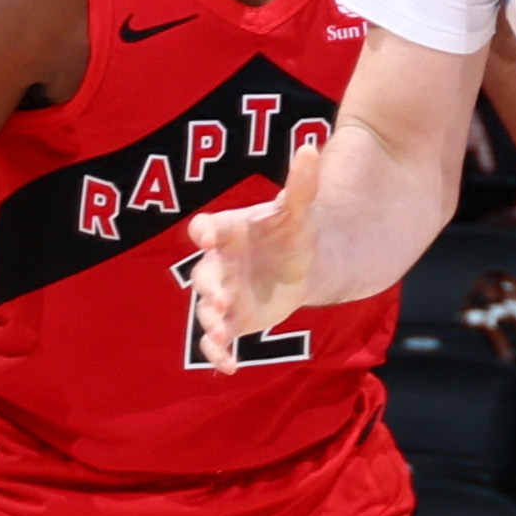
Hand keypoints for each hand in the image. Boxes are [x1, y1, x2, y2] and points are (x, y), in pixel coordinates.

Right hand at [184, 137, 324, 369]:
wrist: (300, 264)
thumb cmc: (290, 231)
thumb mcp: (299, 208)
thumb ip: (302, 182)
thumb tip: (312, 147)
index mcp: (226, 232)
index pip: (207, 228)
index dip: (205, 231)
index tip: (206, 234)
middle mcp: (217, 265)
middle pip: (203, 276)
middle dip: (207, 287)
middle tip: (219, 297)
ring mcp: (222, 295)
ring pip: (207, 312)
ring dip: (211, 323)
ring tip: (222, 334)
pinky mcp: (232, 322)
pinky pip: (218, 340)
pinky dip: (218, 354)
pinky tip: (228, 368)